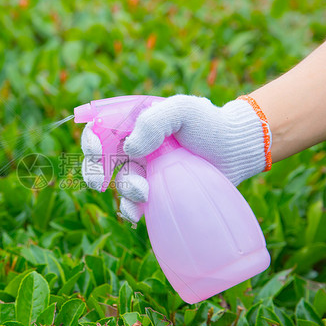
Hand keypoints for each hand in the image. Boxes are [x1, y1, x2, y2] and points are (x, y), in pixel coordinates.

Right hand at [81, 94, 270, 223]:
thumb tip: (129, 148)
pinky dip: (130, 209)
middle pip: (99, 158)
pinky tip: (137, 215)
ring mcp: (145, 169)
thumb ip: (154, 121)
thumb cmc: (210, 124)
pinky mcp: (157, 190)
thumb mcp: (183, 110)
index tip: (95, 153)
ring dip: (124, 190)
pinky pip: (134, 203)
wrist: (236, 151)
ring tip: (145, 194)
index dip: (90, 140)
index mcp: (134, 122)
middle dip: (93, 171)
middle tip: (99, 183)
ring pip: (119, 182)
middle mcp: (135, 145)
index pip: (100, 128)